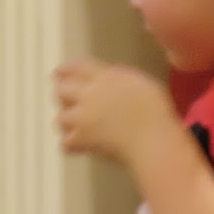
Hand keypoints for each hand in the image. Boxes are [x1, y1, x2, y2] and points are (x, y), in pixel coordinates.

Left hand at [54, 59, 181, 166]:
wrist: (152, 137)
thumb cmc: (156, 112)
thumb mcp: (141, 83)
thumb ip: (119, 79)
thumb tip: (106, 80)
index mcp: (107, 77)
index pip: (79, 67)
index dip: (66, 70)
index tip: (58, 73)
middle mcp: (90, 94)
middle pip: (61, 90)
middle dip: (62, 96)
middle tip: (68, 104)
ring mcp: (82, 117)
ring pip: (60, 118)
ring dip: (67, 123)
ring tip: (76, 127)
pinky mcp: (81, 138)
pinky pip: (65, 143)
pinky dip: (71, 145)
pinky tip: (79, 146)